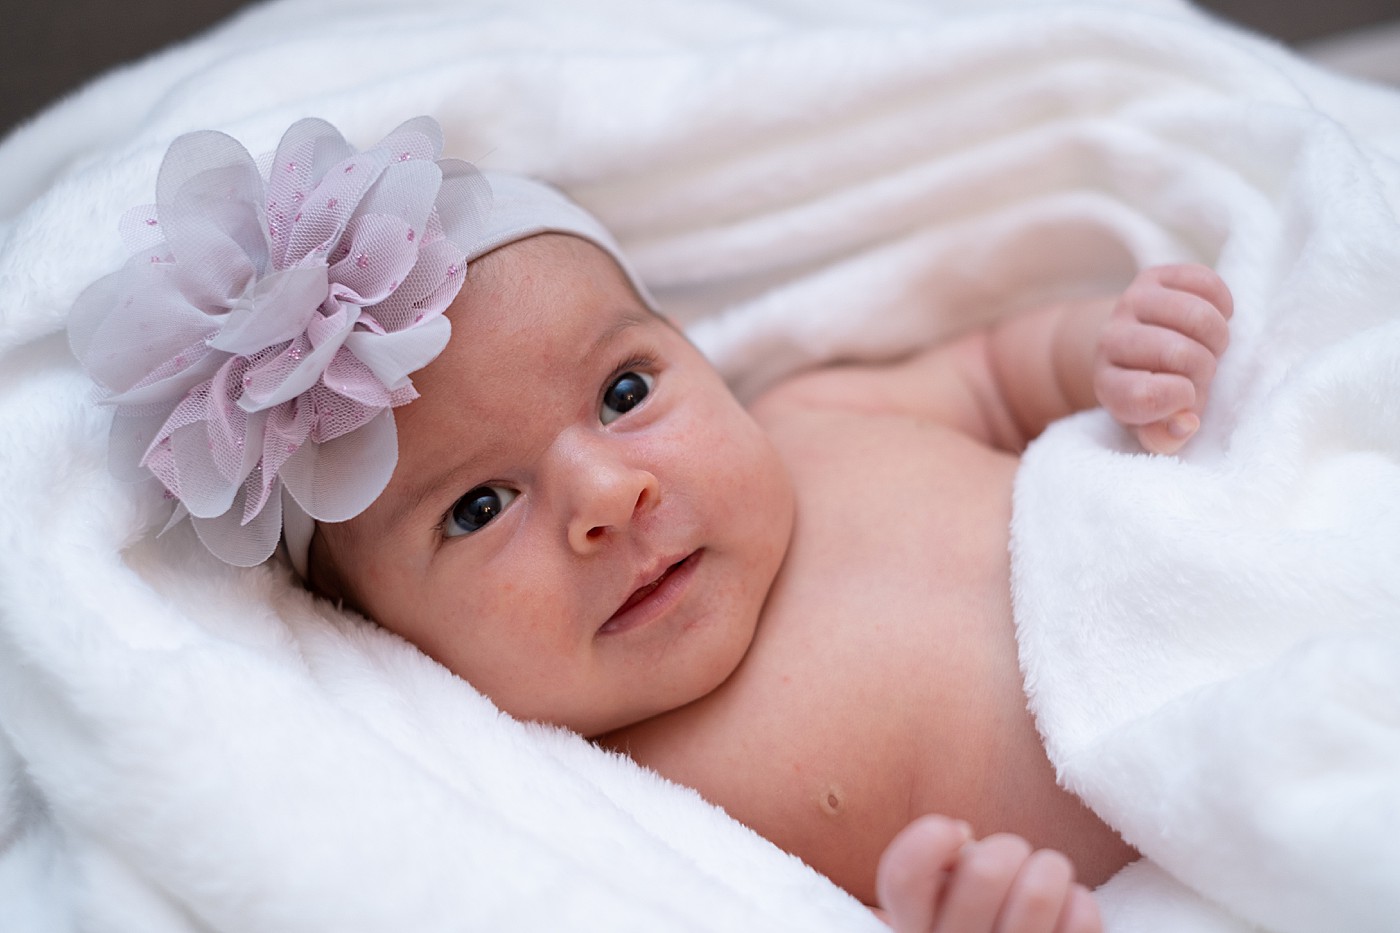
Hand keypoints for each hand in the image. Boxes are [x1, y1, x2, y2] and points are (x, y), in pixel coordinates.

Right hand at [876, 815, 1101, 932]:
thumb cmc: (973, 923)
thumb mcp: (937, 898)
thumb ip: (938, 868)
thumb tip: (961, 837)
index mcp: (913, 930)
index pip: (904, 877)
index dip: (931, 837)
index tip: (958, 831)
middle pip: (984, 872)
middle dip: (1007, 849)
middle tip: (1012, 858)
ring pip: (1037, 893)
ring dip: (1048, 869)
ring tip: (1045, 877)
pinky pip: (1080, 921)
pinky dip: (1078, 901)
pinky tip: (1066, 907)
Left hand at [1093, 264, 1232, 453]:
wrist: (1131, 348)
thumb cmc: (1151, 392)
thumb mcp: (1153, 424)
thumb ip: (1166, 437)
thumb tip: (1186, 421)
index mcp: (1108, 385)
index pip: (1143, 396)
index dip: (1179, 399)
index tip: (1186, 398)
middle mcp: (1110, 341)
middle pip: (1179, 353)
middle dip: (1204, 369)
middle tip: (1200, 373)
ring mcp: (1130, 304)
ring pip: (1196, 315)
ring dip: (1217, 337)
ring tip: (1207, 347)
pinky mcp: (1152, 277)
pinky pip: (1204, 282)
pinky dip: (1222, 303)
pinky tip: (1214, 317)